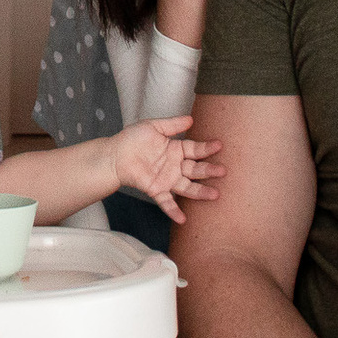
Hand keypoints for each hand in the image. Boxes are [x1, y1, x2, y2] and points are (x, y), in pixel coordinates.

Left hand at [107, 114, 223, 219]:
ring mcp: (167, 180)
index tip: (219, 145)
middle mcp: (175, 166)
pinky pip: (166, 202)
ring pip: (187, 187)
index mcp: (176, 150)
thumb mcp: (153, 127)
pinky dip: (174, 211)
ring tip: (215, 194)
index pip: (195, 150)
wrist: (114, 154)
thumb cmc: (132, 139)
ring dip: (201, 192)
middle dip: (209, 171)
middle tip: (223, 171)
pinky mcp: (156, 190)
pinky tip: (183, 219)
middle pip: (195, 170)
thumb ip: (172, 124)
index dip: (206, 148)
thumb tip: (191, 119)